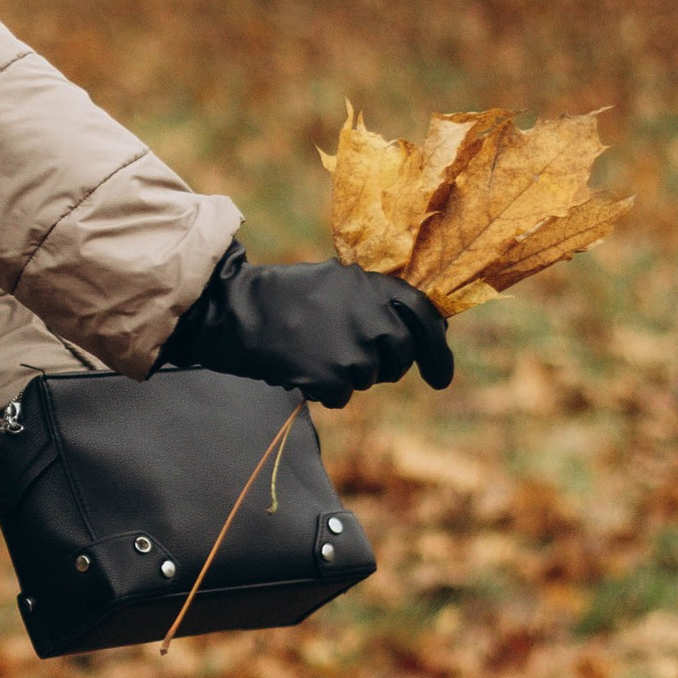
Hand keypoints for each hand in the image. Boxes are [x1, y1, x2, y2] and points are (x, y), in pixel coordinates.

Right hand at [159, 246, 452, 407]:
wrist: (237, 312)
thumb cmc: (281, 295)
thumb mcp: (334, 280)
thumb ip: (373, 299)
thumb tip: (412, 325)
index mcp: (373, 286)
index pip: (425, 316)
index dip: (438, 350)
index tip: (441, 377)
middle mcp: (372, 317)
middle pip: (400, 356)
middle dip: (385, 366)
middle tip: (352, 359)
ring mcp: (354, 349)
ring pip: (370, 378)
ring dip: (347, 375)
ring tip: (313, 351)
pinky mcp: (333, 377)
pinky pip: (342, 396)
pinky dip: (323, 390)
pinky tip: (301, 368)